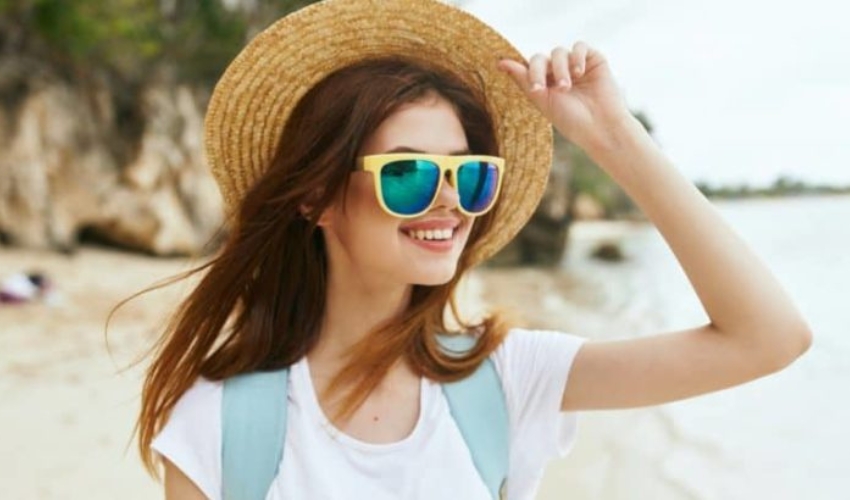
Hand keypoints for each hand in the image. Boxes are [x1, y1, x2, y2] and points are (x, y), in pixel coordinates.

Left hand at [498, 42, 634, 152]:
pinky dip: (576, 57)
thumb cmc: (570, 120)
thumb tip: (500, 62)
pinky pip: (579, 46)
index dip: (526, 73)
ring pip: (559, 52)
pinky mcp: (593, 59)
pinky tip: (579, 72)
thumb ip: (523, 80)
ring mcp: (576, 65)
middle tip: (541, 90)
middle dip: (538, 72)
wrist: (600, 127)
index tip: (524, 82)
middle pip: (541, 58)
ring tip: (566, 87)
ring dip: (559, 69)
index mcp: (545, 83)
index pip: (530, 68)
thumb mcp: (542, 100)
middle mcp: (559, 72)